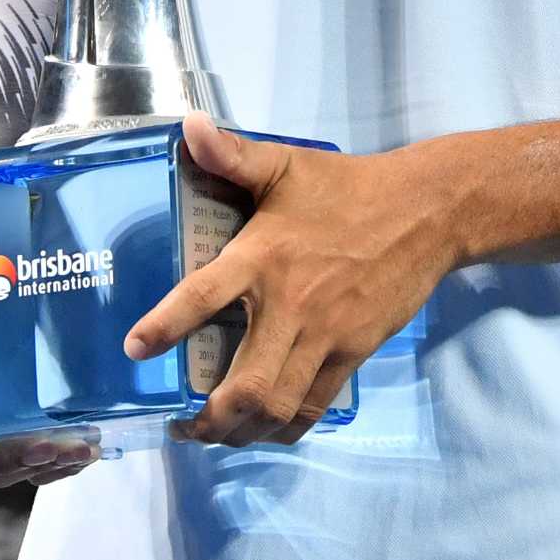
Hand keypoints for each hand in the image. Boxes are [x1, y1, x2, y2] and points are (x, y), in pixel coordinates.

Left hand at [123, 114, 456, 447]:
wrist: (424, 213)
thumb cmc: (347, 188)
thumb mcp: (286, 165)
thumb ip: (231, 154)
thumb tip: (186, 125)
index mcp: (263, 257)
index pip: (204, 297)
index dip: (167, 327)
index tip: (135, 350)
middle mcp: (290, 306)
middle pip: (247, 385)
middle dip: (209, 419)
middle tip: (182, 425)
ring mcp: (325, 337)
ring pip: (279, 407)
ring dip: (242, 432)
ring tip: (216, 434)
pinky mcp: (353, 353)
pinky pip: (314, 406)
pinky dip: (285, 427)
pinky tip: (265, 428)